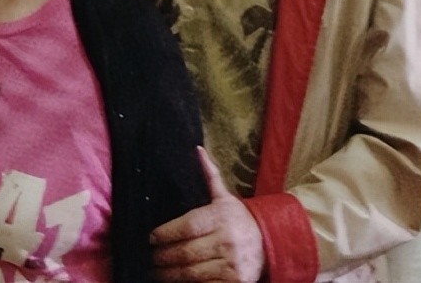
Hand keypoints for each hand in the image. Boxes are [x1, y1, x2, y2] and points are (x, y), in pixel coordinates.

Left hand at [151, 147, 264, 281]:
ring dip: (168, 274)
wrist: (271, 244)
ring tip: (156, 271)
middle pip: (185, 252)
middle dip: (162, 257)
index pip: (187, 226)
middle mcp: (227, 240)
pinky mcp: (235, 282)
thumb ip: (210, 176)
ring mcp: (232, 264)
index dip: (165, 233)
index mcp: (222, 217)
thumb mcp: (225, 197)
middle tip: (149, 257)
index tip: (150, 237)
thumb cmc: (239, 219)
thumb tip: (197, 150)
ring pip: (191, 272)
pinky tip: (174, 280)